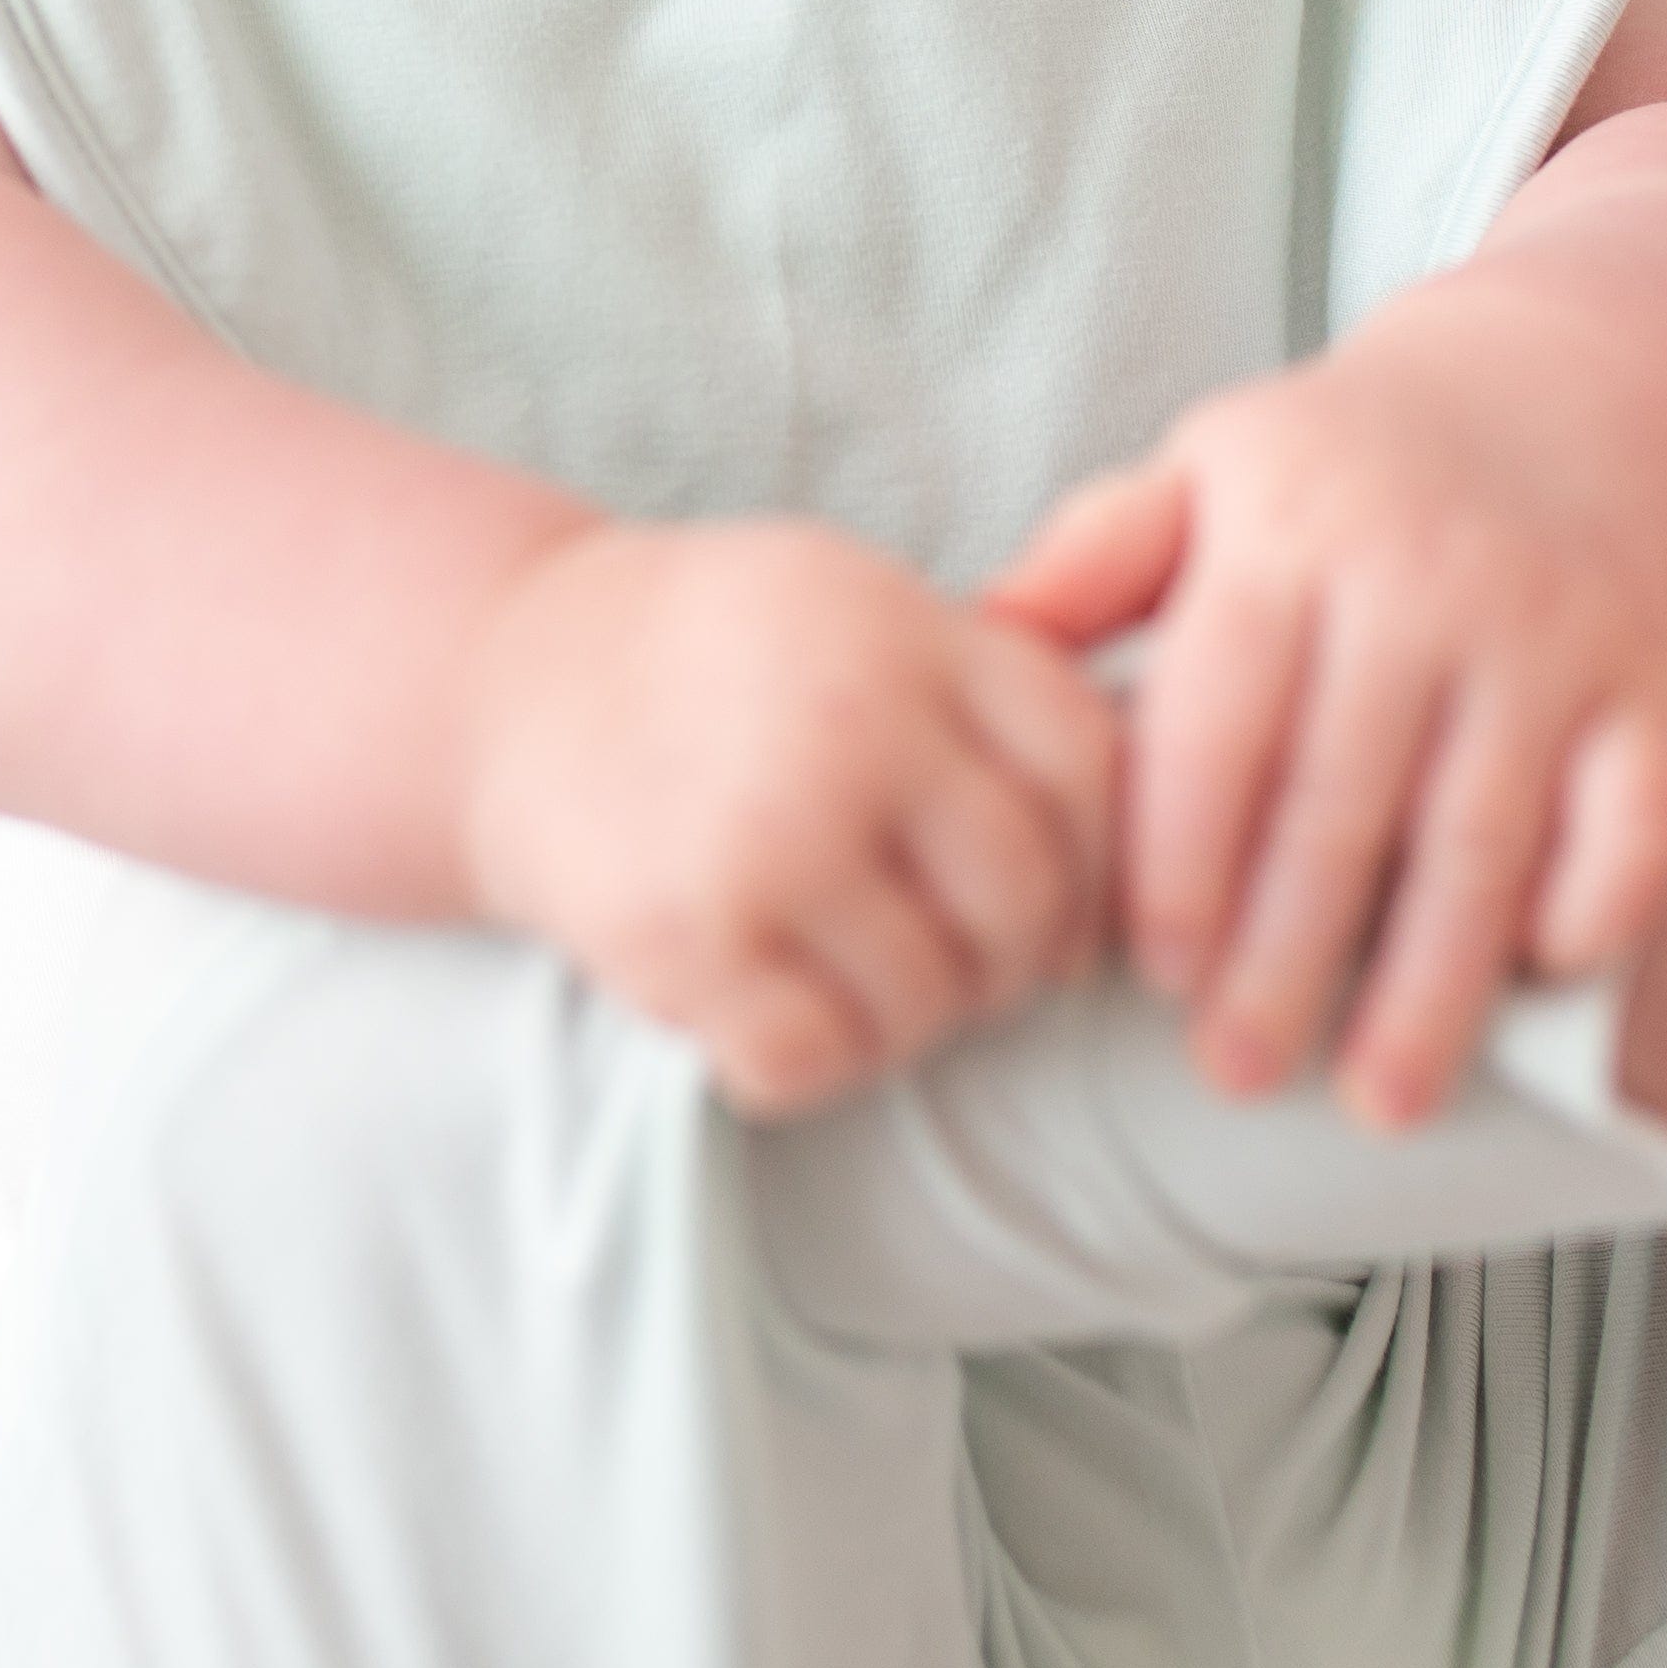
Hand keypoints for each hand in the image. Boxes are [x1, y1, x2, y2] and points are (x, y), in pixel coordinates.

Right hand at [458, 517, 1121, 1116]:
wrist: (510, 683)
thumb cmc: (719, 654)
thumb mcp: (863, 604)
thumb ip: (984, 679)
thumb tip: (1156, 795)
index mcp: (912, 636)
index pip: (1090, 768)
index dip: (1099, 854)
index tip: (1056, 894)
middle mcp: (855, 730)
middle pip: (1027, 900)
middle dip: (1013, 959)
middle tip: (960, 961)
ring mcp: (772, 839)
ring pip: (933, 1001)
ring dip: (908, 1020)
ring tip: (855, 978)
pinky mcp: (687, 939)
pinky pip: (815, 1061)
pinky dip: (809, 1063)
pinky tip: (774, 1012)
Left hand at [985, 350, 1666, 1127]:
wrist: (1551, 392)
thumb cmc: (1343, 462)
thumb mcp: (1207, 469)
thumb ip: (1093, 560)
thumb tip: (974, 643)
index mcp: (1286, 534)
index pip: (1220, 721)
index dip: (1183, 857)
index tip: (1155, 970)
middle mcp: (1419, 581)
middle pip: (1343, 801)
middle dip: (1285, 956)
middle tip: (1234, 1070)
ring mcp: (1542, 634)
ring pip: (1482, 836)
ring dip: (1431, 983)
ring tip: (1378, 1099)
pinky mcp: (1640, 682)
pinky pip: (1636, 815)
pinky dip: (1598, 904)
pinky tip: (1541, 981)